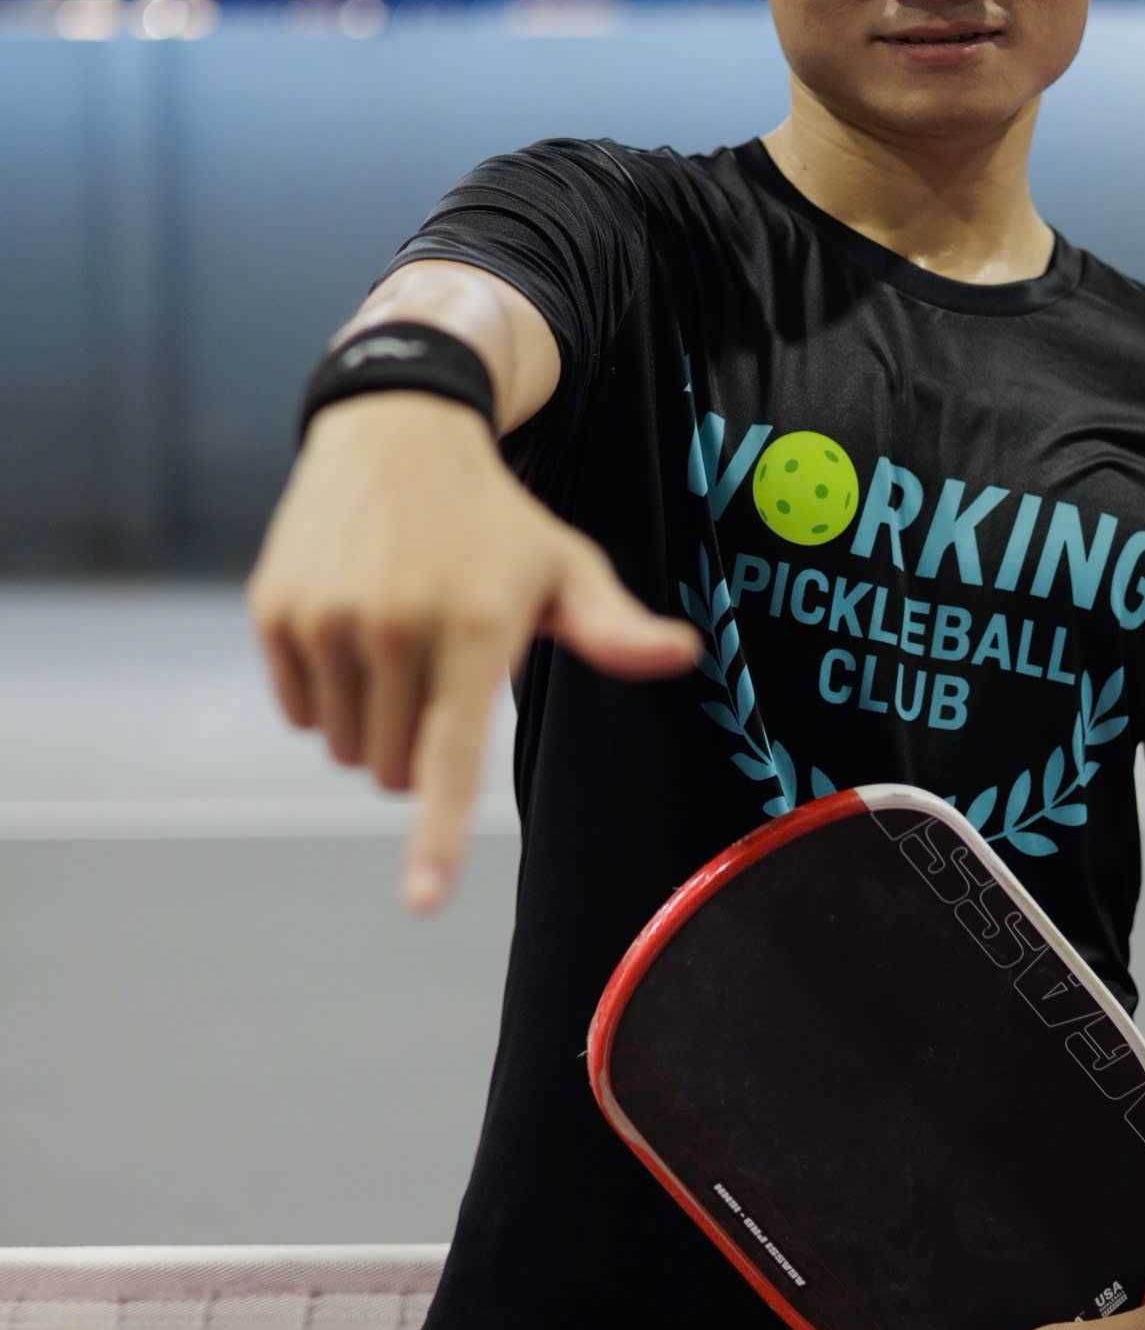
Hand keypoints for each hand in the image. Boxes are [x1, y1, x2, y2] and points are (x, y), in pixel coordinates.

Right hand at [246, 393, 702, 910]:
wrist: (398, 427)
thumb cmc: (496, 520)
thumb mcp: (564, 565)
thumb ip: (614, 627)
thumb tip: (684, 655)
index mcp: (474, 629)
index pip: (453, 757)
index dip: (438, 839)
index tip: (423, 901)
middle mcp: (395, 626)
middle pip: (393, 772)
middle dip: (416, 747)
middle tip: (438, 669)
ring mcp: (328, 617)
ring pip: (342, 747)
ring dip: (370, 720)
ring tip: (397, 637)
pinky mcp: (275, 611)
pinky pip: (297, 711)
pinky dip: (323, 692)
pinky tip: (352, 624)